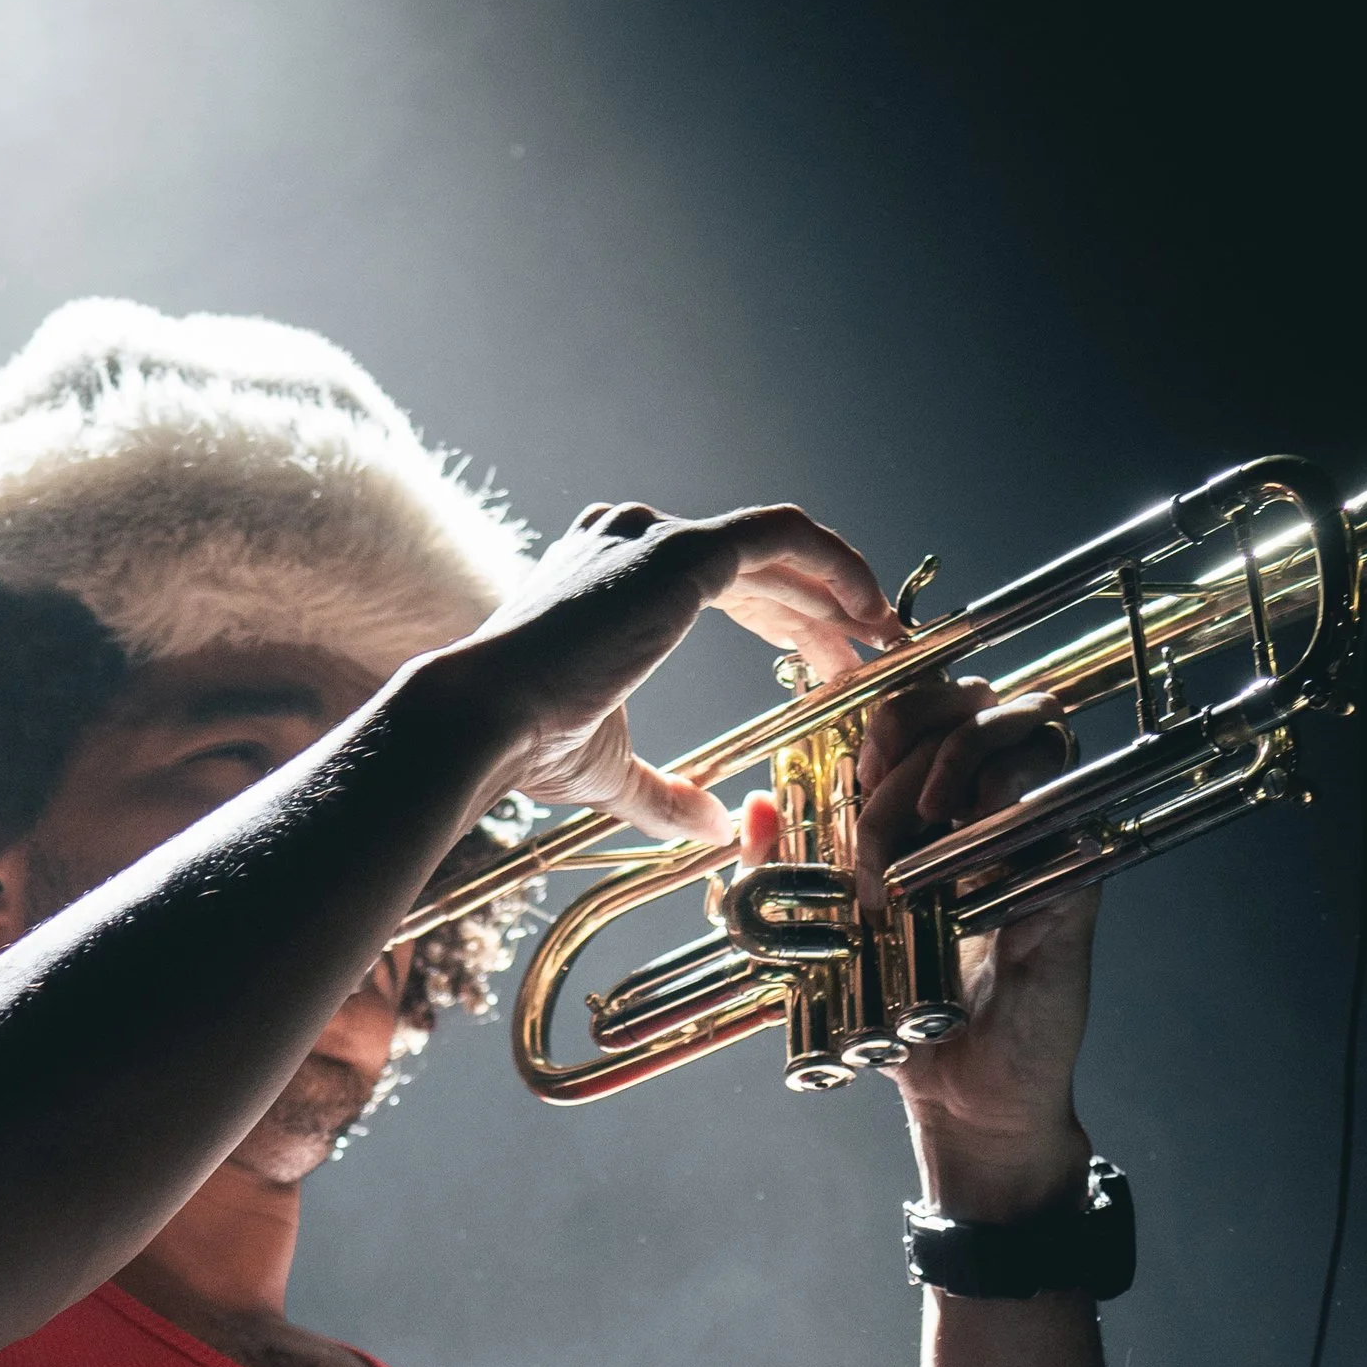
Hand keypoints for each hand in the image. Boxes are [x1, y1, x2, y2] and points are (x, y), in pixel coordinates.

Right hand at [437, 499, 901, 842]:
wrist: (485, 715)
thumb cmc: (524, 741)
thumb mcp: (608, 770)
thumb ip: (666, 794)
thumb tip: (713, 827)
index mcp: (608, 577)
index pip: (717, 583)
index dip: (782, 618)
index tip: (825, 660)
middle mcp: (630, 541)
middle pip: (752, 565)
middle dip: (817, 607)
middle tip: (868, 651)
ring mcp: (654, 539)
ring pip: (774, 548)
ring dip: (836, 587)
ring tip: (881, 632)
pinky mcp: (681, 553)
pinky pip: (782, 540)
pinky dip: (834, 566)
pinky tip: (867, 608)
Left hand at [747, 671, 1096, 1217]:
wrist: (961, 1098)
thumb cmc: (897, 1017)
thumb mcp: (813, 942)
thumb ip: (774, 880)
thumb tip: (750, 809)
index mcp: (935, 807)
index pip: (925, 703)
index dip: (887, 711)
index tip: (853, 765)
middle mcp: (992, 806)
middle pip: (975, 694)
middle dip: (911, 728)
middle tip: (876, 792)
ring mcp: (1038, 834)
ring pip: (1032, 721)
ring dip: (963, 750)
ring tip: (924, 809)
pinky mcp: (1071, 874)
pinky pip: (1057, 798)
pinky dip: (1006, 802)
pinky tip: (963, 846)